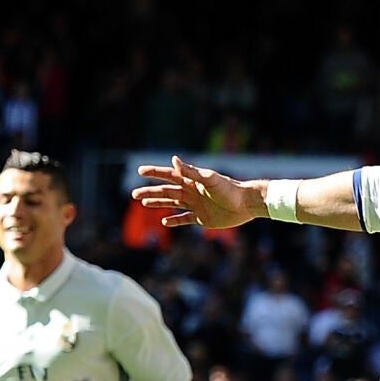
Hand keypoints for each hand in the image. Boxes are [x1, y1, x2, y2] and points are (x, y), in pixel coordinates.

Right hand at [131, 155, 261, 229]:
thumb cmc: (229, 189)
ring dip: (158, 203)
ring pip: (172, 204)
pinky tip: (164, 221)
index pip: (169, 175)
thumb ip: (191, 171)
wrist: (245, 204)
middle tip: (134, 194)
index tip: (140, 171)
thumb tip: (173, 160)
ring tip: (143, 203)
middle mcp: (192, 192)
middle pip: (166, 191)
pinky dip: (174, 221)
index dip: (155, 173)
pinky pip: (184, 219)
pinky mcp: (201, 218)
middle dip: (150, 192)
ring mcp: (195, 205)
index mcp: (192, 180)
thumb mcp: (209, 179)